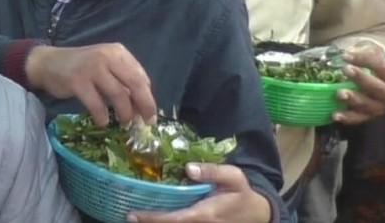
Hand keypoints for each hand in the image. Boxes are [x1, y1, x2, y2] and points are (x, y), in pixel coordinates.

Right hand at [24, 43, 156, 126]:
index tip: (149, 113)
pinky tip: (103, 122)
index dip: (148, 97)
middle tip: (147, 122)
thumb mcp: (105, 66)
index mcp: (117, 52)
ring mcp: (92, 68)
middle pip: (135, 84)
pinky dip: (103, 116)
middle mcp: (107, 57)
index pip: (140, 76)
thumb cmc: (81, 67)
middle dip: (144, 105)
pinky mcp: (77, 81)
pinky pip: (97, 103)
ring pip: (118, 94)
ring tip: (124, 123)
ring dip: (125, 113)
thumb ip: (123, 78)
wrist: (48, 63)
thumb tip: (143, 104)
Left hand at [129, 164, 272, 222]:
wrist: (257, 213)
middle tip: (127, 215)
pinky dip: (164, 221)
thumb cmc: (242, 193)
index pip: (174, 219)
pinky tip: (151, 217)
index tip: (133, 214)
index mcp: (205, 214)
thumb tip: (188, 167)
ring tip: (135, 216)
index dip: (153, 218)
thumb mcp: (233, 177)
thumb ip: (212, 171)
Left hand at [333, 44, 384, 123]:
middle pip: (378, 89)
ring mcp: (380, 106)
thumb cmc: (371, 59)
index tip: (346, 56)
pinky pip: (359, 118)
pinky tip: (335, 115)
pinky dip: (347, 118)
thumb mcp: (369, 49)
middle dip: (362, 80)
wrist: (375, 73)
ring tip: (339, 93)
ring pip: (369, 106)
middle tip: (345, 70)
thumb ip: (361, 50)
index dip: (364, 60)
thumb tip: (346, 54)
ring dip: (354, 100)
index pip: (382, 67)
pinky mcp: (368, 115)